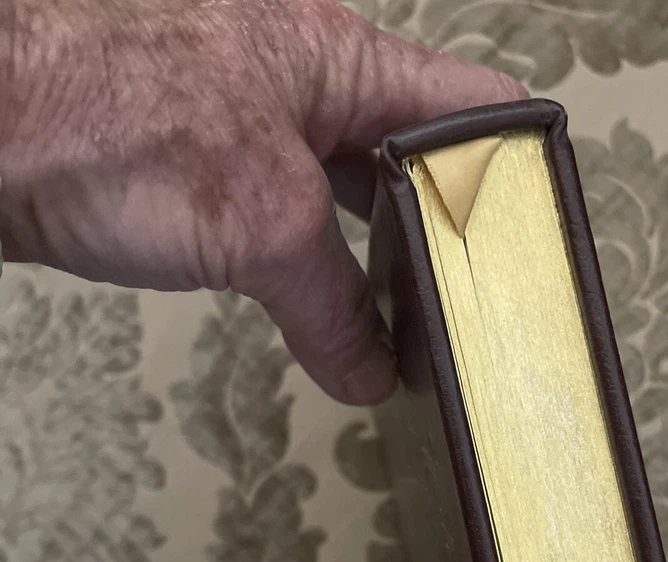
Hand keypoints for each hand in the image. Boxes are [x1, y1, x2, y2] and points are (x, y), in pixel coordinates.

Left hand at [0, 1, 525, 403]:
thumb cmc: (99, 117)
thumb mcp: (258, 225)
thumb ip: (334, 307)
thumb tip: (372, 370)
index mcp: (340, 58)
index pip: (469, 105)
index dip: (517, 164)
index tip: (542, 230)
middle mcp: (305, 81)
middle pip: (417, 156)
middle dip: (452, 225)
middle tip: (482, 290)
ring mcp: (258, 122)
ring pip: (355, 192)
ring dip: (383, 252)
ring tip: (418, 308)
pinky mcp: (212, 166)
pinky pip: (296, 219)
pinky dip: (322, 267)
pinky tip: (333, 306)